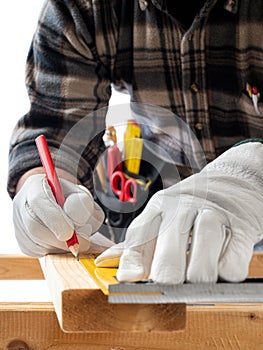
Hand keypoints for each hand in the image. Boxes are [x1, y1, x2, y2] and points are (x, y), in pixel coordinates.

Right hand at [13, 174, 104, 256]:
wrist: (59, 203)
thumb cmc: (72, 198)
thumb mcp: (82, 195)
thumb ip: (83, 203)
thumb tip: (77, 220)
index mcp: (36, 185)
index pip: (38, 201)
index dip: (54, 219)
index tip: (70, 233)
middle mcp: (21, 203)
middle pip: (33, 226)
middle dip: (58, 239)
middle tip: (78, 244)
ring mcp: (18, 223)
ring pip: (34, 243)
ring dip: (58, 246)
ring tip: (74, 239)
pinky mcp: (21, 239)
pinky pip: (35, 251)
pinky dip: (52, 251)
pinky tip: (62, 242)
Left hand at [95, 142, 262, 283]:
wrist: (234, 182)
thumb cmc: (191, 207)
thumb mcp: (162, 215)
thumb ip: (137, 242)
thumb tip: (103, 263)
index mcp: (159, 206)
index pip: (138, 236)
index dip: (131, 263)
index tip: (129, 282)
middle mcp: (183, 208)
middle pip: (168, 255)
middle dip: (167, 280)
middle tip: (170, 290)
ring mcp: (213, 215)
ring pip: (201, 261)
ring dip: (198, 279)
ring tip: (197, 281)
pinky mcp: (241, 226)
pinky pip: (231, 263)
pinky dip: (225, 273)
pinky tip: (221, 265)